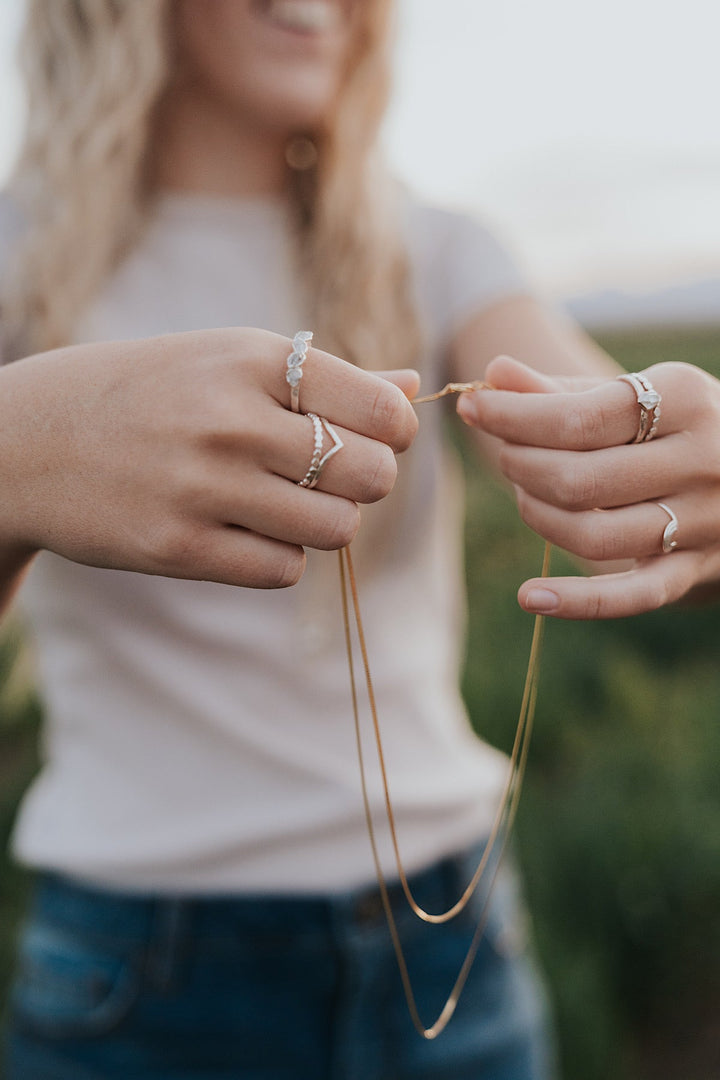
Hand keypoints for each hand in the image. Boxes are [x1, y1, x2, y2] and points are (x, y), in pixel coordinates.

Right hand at [0, 328, 417, 589]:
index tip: (373, 438)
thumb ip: (325, 379)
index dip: (394, 434)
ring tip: (287, 505)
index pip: (380, 411)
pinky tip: (246, 531)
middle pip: (370, 476)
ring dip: (325, 525)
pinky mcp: (179, 547)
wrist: (29, 440)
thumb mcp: (225, 359)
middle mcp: (232, 419)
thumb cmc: (146, 392)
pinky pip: (284, 569)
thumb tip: (412, 391)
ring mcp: (203, 487)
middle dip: (365, 483)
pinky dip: (280, 557)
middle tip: (330, 477)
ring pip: (336, 530)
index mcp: (252, 359)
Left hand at [457, 354, 719, 618]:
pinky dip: (577, 602)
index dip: (514, 416)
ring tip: (524, 495)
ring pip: (595, 536)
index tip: (472, 408)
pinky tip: (529, 596)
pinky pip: (631, 596)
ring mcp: (703, 522)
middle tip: (506, 455)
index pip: (580, 418)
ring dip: (538, 516)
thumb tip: (493, 372)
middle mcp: (701, 460)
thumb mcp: (633, 393)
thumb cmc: (673, 425)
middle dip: (522, 466)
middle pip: (580, 480)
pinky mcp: (693, 572)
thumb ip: (560, 389)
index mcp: (687, 399)